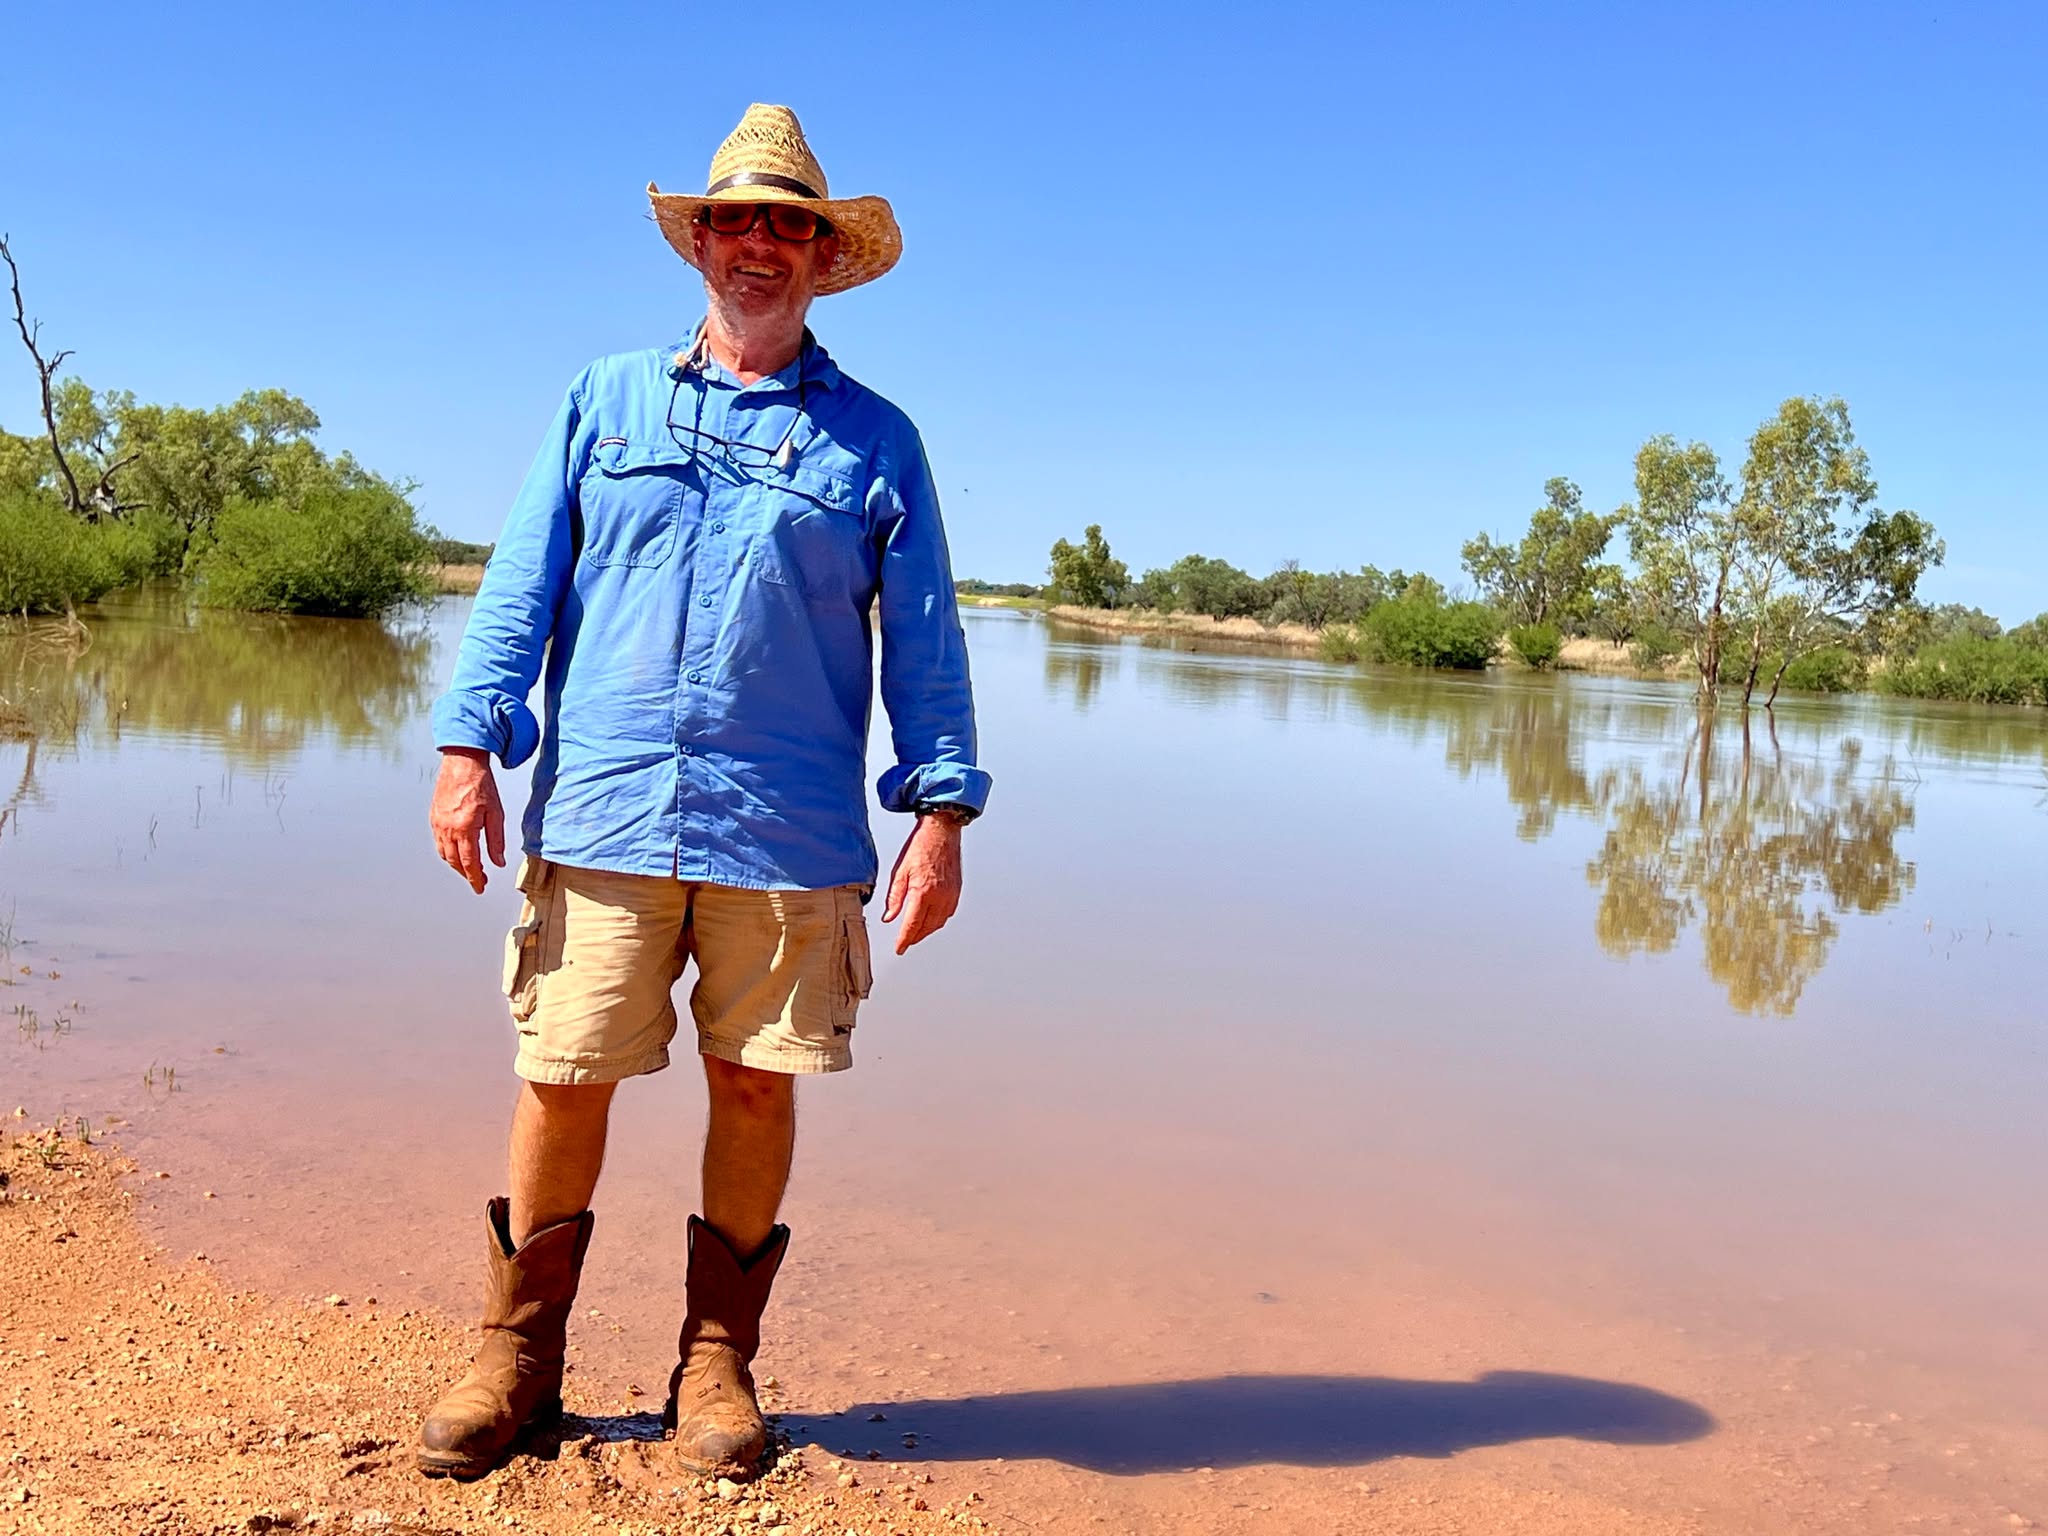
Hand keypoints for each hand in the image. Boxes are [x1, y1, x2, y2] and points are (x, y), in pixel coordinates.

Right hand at [430, 747, 505, 893]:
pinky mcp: (433, 817)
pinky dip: (446, 852)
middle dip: (467, 874)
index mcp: (464, 828)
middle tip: (479, 880)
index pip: (469, 862)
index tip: (480, 888)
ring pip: (444, 853)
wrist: (462, 762)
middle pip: (454, 861)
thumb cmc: (481, 783)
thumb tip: (497, 862)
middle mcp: (447, 828)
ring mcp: (437, 823)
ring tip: (469, 869)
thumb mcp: (496, 813)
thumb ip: (496, 840)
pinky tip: (455, 852)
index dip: (475, 878)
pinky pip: (438, 842)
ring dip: (456, 865)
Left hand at [882, 814, 963, 953]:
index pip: (912, 925)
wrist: (941, 832)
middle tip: (905, 942)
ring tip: (916, 934)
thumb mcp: (900, 871)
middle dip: (915, 937)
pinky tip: (931, 920)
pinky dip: (937, 921)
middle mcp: (939, 897)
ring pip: (938, 923)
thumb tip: (889, 917)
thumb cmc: (920, 846)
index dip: (904, 940)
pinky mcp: (957, 891)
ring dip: (926, 931)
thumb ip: (894, 897)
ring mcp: (950, 895)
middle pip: (926, 927)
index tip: (899, 948)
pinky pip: (947, 914)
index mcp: (923, 892)